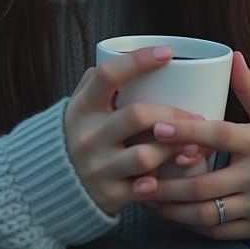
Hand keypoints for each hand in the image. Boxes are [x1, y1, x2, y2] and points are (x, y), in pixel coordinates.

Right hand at [64, 45, 212, 215]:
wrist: (53, 189)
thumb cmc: (78, 139)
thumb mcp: (77, 109)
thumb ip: (93, 84)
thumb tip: (114, 54)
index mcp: (81, 109)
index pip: (108, 75)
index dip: (139, 61)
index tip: (168, 53)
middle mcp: (87, 137)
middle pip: (137, 116)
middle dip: (173, 114)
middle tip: (197, 117)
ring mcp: (97, 168)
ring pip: (145, 155)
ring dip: (174, 149)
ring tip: (193, 146)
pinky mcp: (109, 195)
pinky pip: (145, 188)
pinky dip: (165, 181)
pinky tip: (178, 173)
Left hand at [138, 52, 249, 238]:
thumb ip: (248, 87)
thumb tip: (232, 55)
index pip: (218, 136)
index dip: (186, 133)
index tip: (157, 128)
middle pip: (204, 184)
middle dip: (167, 184)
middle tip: (138, 177)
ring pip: (207, 213)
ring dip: (172, 209)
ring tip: (147, 199)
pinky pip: (218, 231)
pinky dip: (191, 224)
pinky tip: (172, 214)